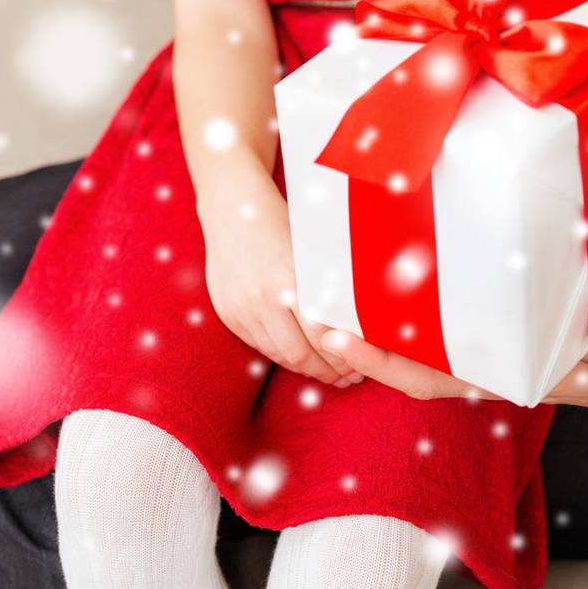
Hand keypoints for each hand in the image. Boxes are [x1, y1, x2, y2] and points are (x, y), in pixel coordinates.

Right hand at [200, 174, 363, 386]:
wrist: (232, 211)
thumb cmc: (282, 224)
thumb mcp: (311, 250)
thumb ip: (329, 286)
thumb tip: (359, 324)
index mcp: (292, 278)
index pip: (322, 335)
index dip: (342, 356)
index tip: (359, 364)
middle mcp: (264, 297)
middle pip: (299, 354)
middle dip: (326, 371)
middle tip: (346, 376)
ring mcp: (242, 308)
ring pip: (278, 354)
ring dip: (304, 367)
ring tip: (327, 371)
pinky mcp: (228, 315)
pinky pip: (259, 346)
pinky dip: (281, 353)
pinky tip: (299, 355)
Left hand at [319, 300, 587, 410]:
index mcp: (507, 376)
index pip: (432, 375)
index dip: (386, 359)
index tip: (343, 339)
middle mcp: (485, 360)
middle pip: (406, 352)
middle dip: (358, 332)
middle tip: (309, 299)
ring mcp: (487, 337)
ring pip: (415, 329)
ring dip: (372, 309)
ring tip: (325, 274)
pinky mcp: (494, 309)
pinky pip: (438, 304)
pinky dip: (406, 288)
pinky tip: (379, 253)